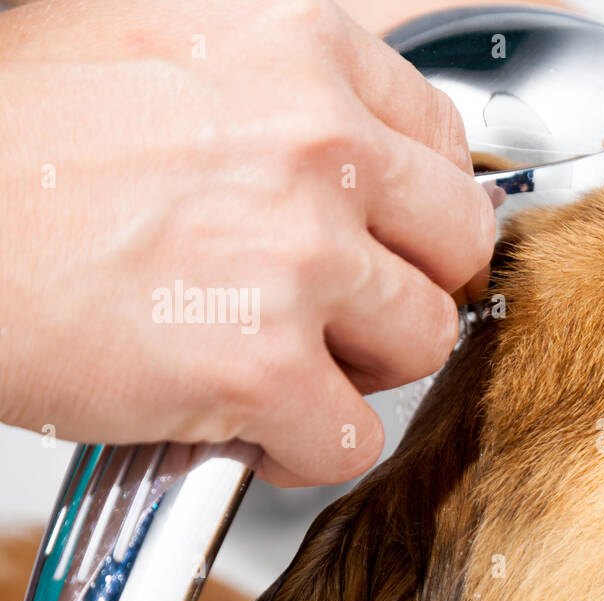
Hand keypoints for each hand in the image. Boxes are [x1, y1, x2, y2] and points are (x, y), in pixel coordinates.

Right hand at [0, 0, 494, 486]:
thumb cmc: (12, 137)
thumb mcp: (159, 47)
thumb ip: (279, 94)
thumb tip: (356, 147)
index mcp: (303, 53)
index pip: (445, 150)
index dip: (415, 213)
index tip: (384, 241)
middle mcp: (317, 146)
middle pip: (455, 247)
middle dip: (405, 286)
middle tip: (337, 309)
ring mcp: (296, 258)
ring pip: (421, 343)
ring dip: (358, 369)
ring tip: (275, 359)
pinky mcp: (258, 367)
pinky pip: (352, 437)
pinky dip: (304, 447)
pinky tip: (243, 423)